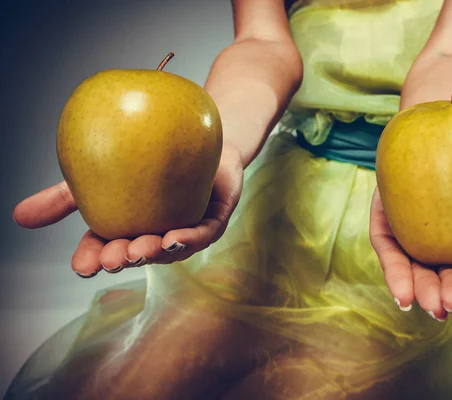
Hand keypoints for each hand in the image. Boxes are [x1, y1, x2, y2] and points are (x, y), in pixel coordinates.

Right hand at [13, 141, 243, 276]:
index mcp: (126, 229)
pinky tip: (176, 237)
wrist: (194, 135)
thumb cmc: (145, 159)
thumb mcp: (99, 174)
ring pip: (171, 249)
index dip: (94, 260)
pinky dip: (191, 238)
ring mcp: (185, 229)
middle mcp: (155, 234)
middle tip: (114, 258)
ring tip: (140, 248)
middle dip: (124, 259)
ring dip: (156, 252)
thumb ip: (63, 196)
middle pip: (137, 253)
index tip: (82, 266)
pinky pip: (203, 234)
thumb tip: (17, 217)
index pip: (105, 249)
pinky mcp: (212, 220)